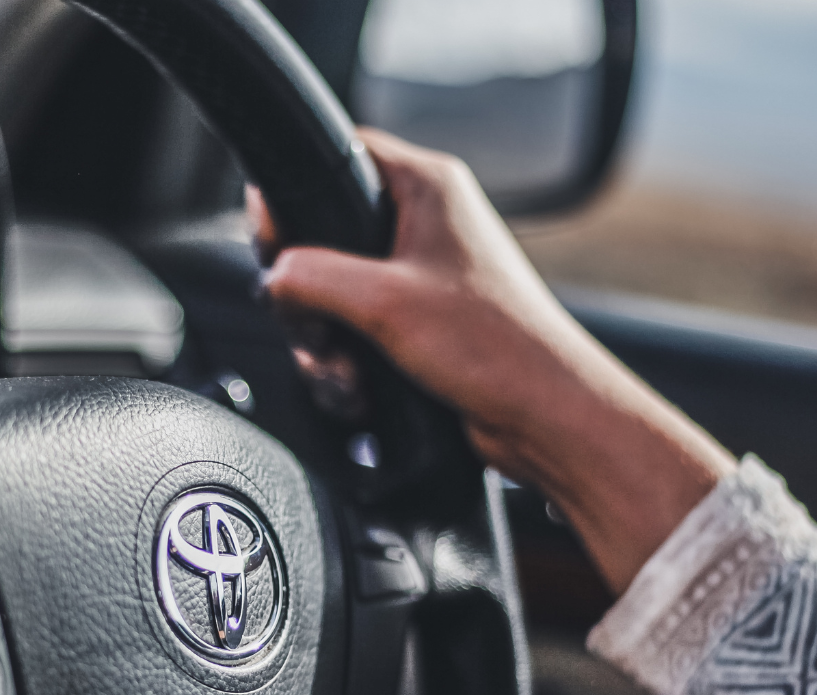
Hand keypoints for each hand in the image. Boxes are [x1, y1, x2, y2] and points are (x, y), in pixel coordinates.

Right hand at [253, 128, 734, 592]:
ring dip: (325, 342)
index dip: (293, 194)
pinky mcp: (417, 326)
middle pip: (322, 236)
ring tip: (347, 371)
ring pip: (331, 295)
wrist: (542, 417)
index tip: (273, 238)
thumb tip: (273, 277)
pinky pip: (354, 333)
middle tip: (315, 326)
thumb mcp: (383, 302)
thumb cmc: (495, 348)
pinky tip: (360, 390)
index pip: (337, 155)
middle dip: (306, 296)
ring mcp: (420, 277)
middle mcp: (425, 224)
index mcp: (427, 186)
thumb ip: (311, 276)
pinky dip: (347, 365)